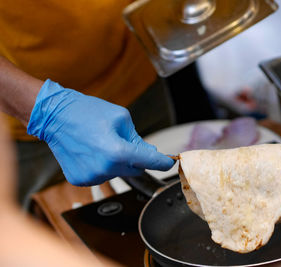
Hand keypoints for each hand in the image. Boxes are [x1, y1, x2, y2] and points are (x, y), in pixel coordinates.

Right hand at [27, 79, 173, 185]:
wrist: (54, 116)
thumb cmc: (86, 112)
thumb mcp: (121, 118)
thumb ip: (138, 139)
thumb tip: (149, 153)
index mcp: (118, 152)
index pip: (149, 162)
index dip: (162, 163)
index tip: (169, 163)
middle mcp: (105, 169)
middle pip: (135, 169)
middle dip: (135, 158)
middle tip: (122, 141)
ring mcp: (92, 177)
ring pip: (118, 173)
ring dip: (117, 162)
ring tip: (101, 143)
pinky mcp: (81, 180)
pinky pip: (102, 175)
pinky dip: (102, 166)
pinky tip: (92, 152)